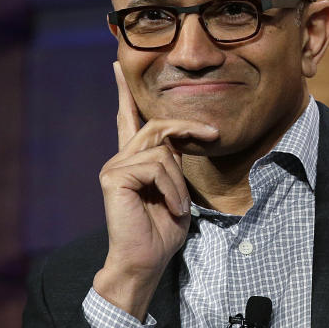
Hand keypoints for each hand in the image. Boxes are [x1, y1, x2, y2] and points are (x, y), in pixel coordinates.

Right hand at [93, 62, 217, 320]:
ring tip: (178, 206)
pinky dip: (172, 189)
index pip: (128, 119)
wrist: (144, 262)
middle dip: (189, 128)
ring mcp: (115, 166)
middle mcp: (120, 159)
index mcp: (132, 161)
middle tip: (214, 135)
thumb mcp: (175, 190)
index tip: (117, 65)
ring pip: (162, 150)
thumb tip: (176, 142)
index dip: (124, 92)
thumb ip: (170, 163)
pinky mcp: (115, 176)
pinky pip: (157, 166)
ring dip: (179, 181)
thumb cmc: (162, 232)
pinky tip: (170, 208)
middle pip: (157, 126)